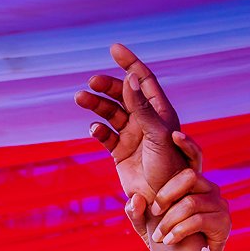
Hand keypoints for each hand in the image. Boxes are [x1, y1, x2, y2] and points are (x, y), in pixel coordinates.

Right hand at [75, 43, 189, 205]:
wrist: (164, 201)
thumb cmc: (169, 167)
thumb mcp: (157, 133)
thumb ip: (141, 107)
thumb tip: (128, 78)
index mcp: (160, 112)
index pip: (143, 79)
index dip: (130, 62)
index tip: (113, 48)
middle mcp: (146, 121)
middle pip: (123, 94)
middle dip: (107, 86)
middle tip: (92, 83)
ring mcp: (132, 136)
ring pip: (111, 113)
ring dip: (96, 104)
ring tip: (81, 98)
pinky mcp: (120, 153)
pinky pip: (106, 136)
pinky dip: (98, 130)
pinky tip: (94, 129)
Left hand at [128, 132, 228, 250]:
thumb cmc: (166, 242)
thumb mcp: (146, 226)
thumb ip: (136, 213)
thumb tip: (135, 199)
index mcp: (192, 185)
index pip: (194, 157)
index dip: (187, 145)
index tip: (174, 135)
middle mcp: (209, 189)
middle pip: (189, 177)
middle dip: (167, 193)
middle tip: (155, 211)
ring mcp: (219, 204)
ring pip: (190, 202)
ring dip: (170, 221)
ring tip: (159, 236)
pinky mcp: (224, 222)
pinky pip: (198, 219)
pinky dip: (179, 231)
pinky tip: (169, 241)